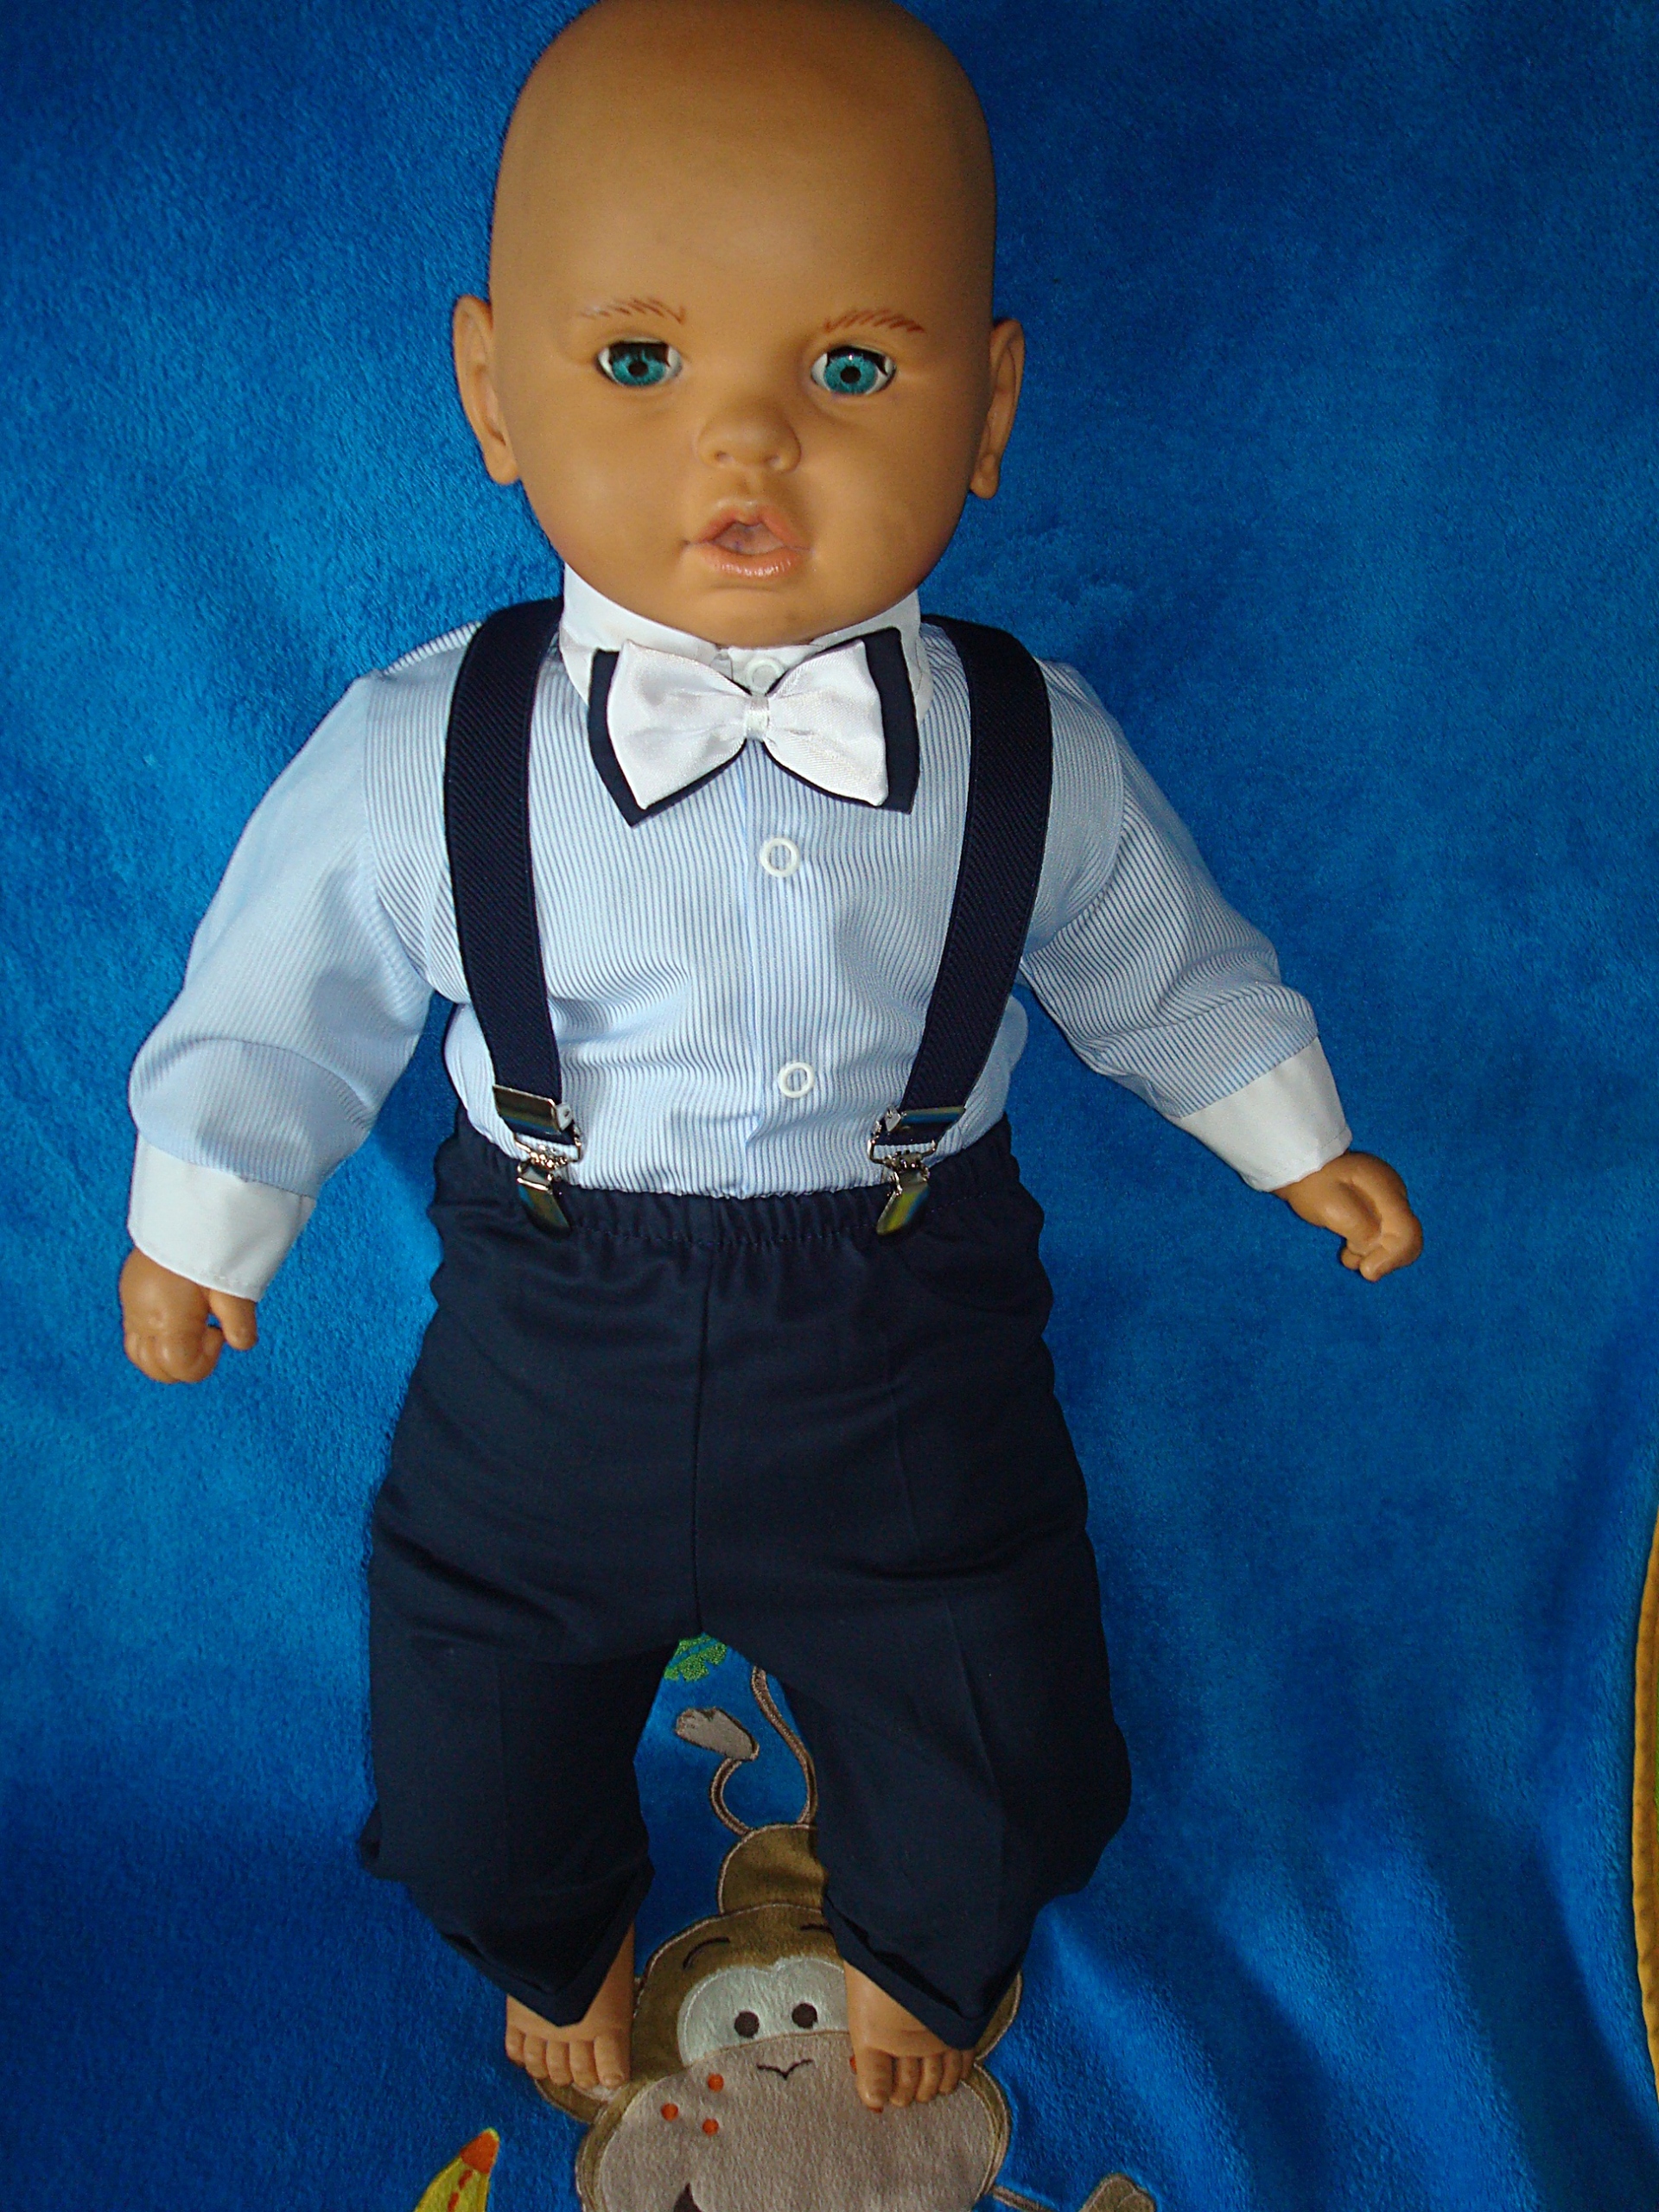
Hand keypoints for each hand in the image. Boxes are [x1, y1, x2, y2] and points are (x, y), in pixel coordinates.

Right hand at [119, 1249, 257, 1381]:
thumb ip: (238, 1322)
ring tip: (193, 1325)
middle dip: (183, 1364)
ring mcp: (131, 1303)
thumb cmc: (214, 1243)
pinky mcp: (129, 1289)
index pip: (180, 1367)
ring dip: (166, 1353)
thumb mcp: (234, 1285)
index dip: (204, 1363)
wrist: (188, 1202)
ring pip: (139, 1353)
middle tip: (208, 1334)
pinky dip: (155, 1335)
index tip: (218, 1334)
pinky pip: (134, 1329)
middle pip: (154, 1368)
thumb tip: (241, 1344)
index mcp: (169, 1318)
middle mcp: (143, 1316)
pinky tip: (180, 1313)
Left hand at [1273, 1151, 1422, 1280]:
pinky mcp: (1380, 1209)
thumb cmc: (1312, 1184)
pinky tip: (1350, 1250)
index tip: (1367, 1271)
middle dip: (1385, 1259)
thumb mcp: (1330, 1206)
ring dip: (1373, 1255)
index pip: (1408, 1232)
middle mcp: (1395, 1196)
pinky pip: (1386, 1236)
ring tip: (1347, 1254)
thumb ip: (1358, 1228)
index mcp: (1386, 1190)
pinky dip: (1370, 1249)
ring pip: (1397, 1241)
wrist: (1302, 1167)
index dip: (1392, 1258)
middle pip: (1408, 1239)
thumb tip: (1373, 1245)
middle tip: (1358, 1265)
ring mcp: (1389, 1202)